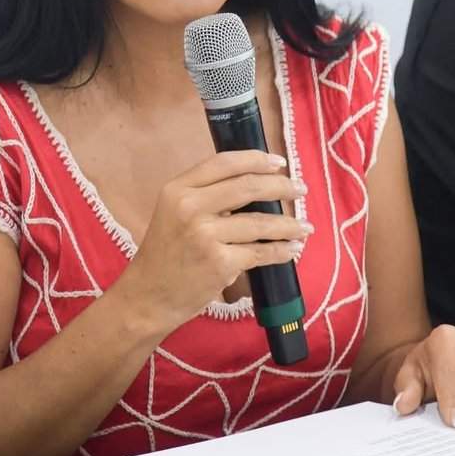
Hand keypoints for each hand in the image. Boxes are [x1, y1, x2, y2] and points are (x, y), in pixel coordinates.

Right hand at [115, 149, 308, 330]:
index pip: (224, 162)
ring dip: (290, 223)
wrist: (149, 296)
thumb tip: (256, 184)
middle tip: (301, 190)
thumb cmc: (165, 254)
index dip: (257, 159)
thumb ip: (205, 195)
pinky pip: (261, 251)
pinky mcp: (220, 263)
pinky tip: (293, 248)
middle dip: (282, 187)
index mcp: (178, 189)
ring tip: (305, 226)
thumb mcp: (173, 212)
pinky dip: (282, 250)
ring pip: (261, 221)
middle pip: (248, 186)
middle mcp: (190, 207)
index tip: (280, 163)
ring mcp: (206, 236)